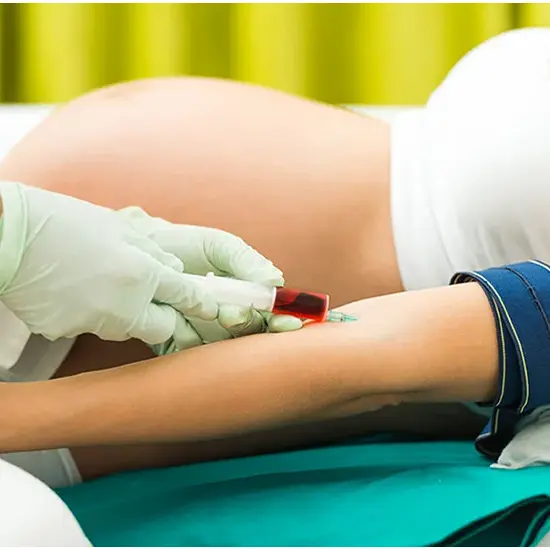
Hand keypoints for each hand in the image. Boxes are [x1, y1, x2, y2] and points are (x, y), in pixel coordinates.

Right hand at [0, 182, 221, 343]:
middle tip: (154, 300)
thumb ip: (153, 252)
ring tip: (103, 285)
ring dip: (127, 315)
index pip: (186, 296)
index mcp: (141, 274)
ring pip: (127, 329)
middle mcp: (123, 305)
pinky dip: (91, 314)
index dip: (202, 304)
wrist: (8, 234)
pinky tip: (73, 291)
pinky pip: (91, 327)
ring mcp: (94, 322)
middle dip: (165, 318)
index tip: (211, 309)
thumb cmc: (65, 222)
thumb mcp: (118, 228)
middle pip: (163, 328)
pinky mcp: (67, 331)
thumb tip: (176, 271)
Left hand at [118, 206, 302, 351]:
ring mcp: (202, 333)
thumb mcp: (218, 246)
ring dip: (217, 332)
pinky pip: (188, 351)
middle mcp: (227, 319)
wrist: (139, 250)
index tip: (287, 321)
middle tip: (231, 312)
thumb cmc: (183, 246)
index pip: (270, 316)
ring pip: (222, 347)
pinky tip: (179, 320)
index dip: (281, 322)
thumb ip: (246, 260)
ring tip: (204, 310)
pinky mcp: (174, 343)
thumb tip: (276, 279)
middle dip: (245, 325)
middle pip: (249, 335)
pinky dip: (188, 338)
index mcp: (244, 298)